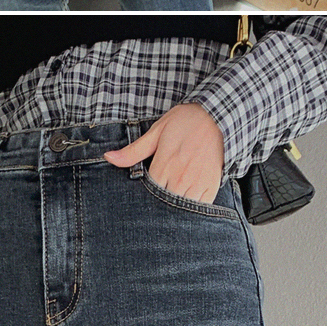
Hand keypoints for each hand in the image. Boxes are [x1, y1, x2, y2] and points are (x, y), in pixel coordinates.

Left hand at [106, 102, 225, 204]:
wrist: (218, 116)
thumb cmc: (185, 122)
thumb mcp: (156, 132)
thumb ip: (133, 151)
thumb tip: (108, 157)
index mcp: (164, 165)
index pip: (148, 193)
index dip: (144, 195)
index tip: (143, 194)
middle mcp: (180, 178)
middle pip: (163, 204)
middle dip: (158, 204)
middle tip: (158, 198)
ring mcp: (197, 184)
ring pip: (181, 208)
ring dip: (175, 208)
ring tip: (171, 200)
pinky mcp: (211, 186)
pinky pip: (201, 206)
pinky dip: (193, 207)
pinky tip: (187, 200)